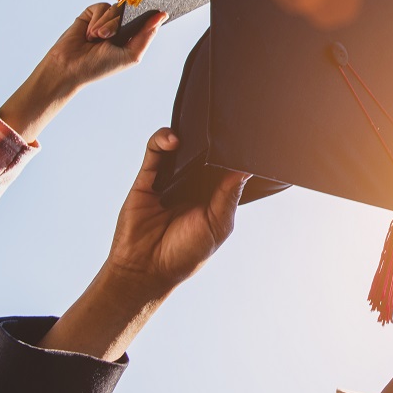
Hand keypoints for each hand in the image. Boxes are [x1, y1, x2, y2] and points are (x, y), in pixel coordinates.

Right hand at [0, 4, 165, 142]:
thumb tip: (161, 16)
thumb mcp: (130, 55)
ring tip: (96, 37)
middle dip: (122, 22)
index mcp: (133, 38)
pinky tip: (89, 32)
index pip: (148, 20)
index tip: (156, 10)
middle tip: (109, 36)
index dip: (151, 14)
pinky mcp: (92, 14)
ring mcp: (106, 20)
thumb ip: (147, 36)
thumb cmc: (99, 66)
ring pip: (116, 8)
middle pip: (132, 11)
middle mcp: (121, 27)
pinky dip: (96, 19)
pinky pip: (101, 6)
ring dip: (107, 23)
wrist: (69, 67)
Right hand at [38, 128, 244, 361]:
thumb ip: (228, 197)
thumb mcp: (217, 226)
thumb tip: (245, 169)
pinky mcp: (146, 179)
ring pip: (179, 146)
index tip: (246, 137)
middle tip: (224, 123)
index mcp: (213, 195)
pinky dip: (162, 139)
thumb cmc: (185, 254)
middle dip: (212, 137)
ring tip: (199, 129)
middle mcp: (192, 184)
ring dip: (188, 133)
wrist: (146, 270)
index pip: (225, 166)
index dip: (234, 152)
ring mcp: (169, 179)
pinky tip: (173, 138)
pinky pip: (154, 153)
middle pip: (203, 151)